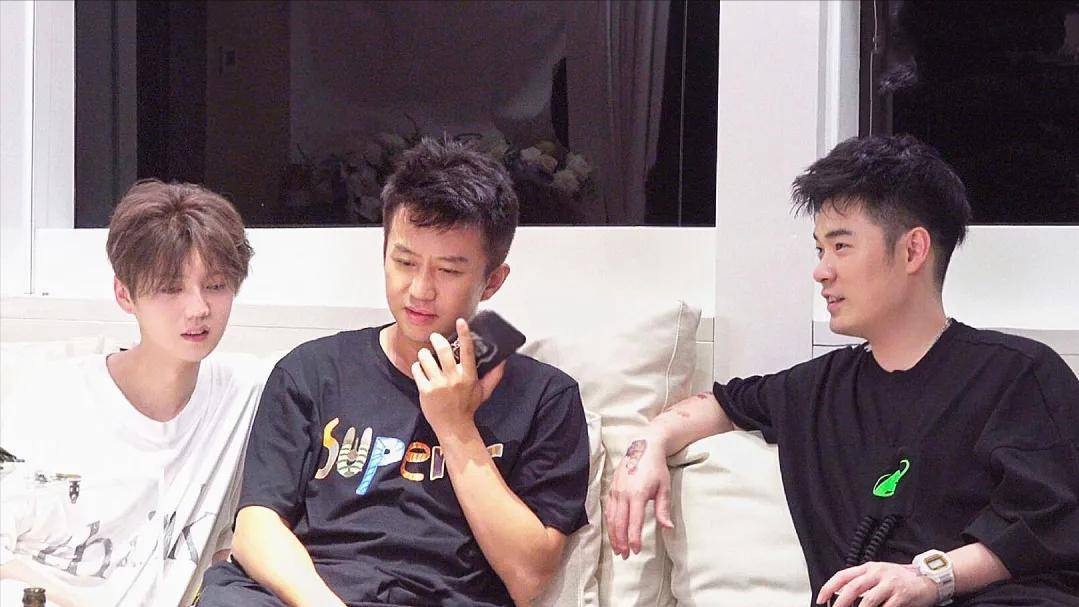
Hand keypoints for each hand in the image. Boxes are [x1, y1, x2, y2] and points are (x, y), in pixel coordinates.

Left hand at [411, 318, 505, 434]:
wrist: (453, 427)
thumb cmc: (468, 407)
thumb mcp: (484, 392)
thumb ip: (494, 375)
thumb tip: (503, 361)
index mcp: (468, 376)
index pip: (467, 351)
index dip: (464, 334)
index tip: (461, 321)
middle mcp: (454, 378)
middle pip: (443, 350)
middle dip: (436, 339)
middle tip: (435, 338)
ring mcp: (438, 385)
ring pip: (426, 358)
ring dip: (424, 353)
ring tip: (426, 356)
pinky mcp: (425, 391)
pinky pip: (417, 370)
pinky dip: (418, 367)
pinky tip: (422, 370)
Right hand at [604, 432, 673, 559]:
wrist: (643, 447)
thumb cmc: (656, 468)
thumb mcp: (664, 487)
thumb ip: (663, 509)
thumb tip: (668, 528)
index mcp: (638, 494)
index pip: (634, 522)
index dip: (634, 539)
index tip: (636, 551)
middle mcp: (623, 494)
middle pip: (619, 523)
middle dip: (621, 542)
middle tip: (624, 556)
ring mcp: (615, 491)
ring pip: (611, 518)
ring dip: (613, 536)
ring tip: (617, 549)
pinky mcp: (611, 489)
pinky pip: (608, 510)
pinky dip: (609, 524)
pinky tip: (613, 533)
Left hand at [817, 561, 937, 606]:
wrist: (928, 578)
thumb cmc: (900, 579)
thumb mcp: (878, 575)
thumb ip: (861, 582)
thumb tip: (840, 595)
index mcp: (869, 567)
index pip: (843, 575)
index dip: (829, 587)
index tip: (821, 599)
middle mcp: (878, 572)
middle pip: (853, 587)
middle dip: (840, 602)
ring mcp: (890, 583)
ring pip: (868, 600)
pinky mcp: (902, 595)